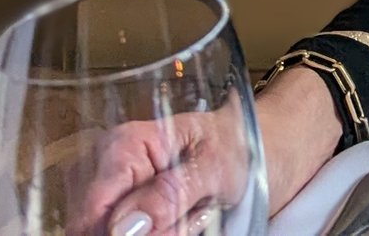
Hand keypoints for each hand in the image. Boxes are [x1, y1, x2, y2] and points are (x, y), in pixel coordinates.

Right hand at [67, 70, 340, 235]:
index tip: (153, 228)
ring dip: (160, 231)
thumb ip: (171, 194)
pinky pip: (139, 233)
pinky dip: (166, 232)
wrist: (276, 149)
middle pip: (98, 226)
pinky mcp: (136, 215)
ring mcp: (121, 194)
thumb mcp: (218, 168)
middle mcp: (114, 167)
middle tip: (190, 217)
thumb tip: (124, 227)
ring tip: (196, 215)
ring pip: (117, 233)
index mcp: (128, 143)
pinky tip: (191, 222)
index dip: (112, 230)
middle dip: (144, 232)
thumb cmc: (249, 146)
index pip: (92, 202)